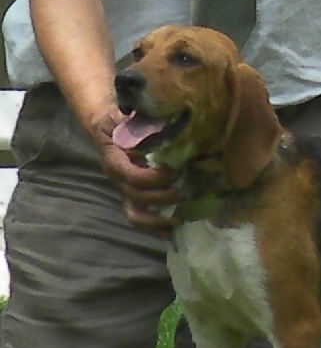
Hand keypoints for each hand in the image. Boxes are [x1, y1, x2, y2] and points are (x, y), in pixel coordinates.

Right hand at [89, 106, 182, 236]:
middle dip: (162, 196)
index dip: (152, 177)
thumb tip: (165, 116)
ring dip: (159, 219)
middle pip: (136, 197)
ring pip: (136, 215)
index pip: (129, 174)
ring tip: (182, 216)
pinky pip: (142, 220)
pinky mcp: (134, 200)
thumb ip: (141, 119)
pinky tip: (175, 231)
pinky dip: (157, 229)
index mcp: (114, 159)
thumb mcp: (127, 115)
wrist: (108, 130)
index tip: (174, 170)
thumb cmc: (122, 121)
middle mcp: (118, 180)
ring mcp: (125, 192)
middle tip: (186, 191)